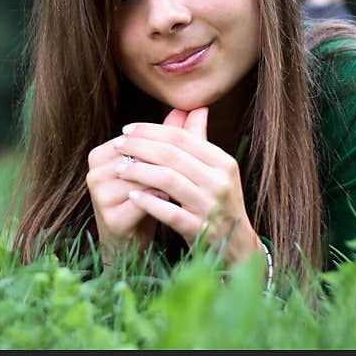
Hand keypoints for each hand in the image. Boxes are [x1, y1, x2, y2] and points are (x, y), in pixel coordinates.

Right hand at [86, 109, 181, 266]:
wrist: (133, 244)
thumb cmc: (146, 201)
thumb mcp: (159, 167)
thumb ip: (176, 137)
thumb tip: (197, 107)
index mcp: (100, 154)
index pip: (138, 141)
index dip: (165, 143)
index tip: (192, 147)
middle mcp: (94, 172)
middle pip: (138, 158)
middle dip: (167, 161)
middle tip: (196, 163)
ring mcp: (98, 195)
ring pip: (140, 179)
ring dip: (164, 182)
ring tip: (186, 184)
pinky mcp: (109, 218)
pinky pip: (140, 202)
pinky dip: (159, 201)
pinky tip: (173, 202)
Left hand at [112, 107, 261, 265]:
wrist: (238, 248)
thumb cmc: (219, 204)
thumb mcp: (216, 171)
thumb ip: (201, 141)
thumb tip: (196, 108)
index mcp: (222, 162)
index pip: (181, 137)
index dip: (150, 130)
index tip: (126, 129)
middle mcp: (220, 182)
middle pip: (172, 155)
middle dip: (139, 147)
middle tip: (117, 145)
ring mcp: (211, 207)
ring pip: (168, 180)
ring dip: (139, 172)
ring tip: (119, 169)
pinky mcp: (201, 230)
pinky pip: (170, 212)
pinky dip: (149, 202)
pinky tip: (132, 196)